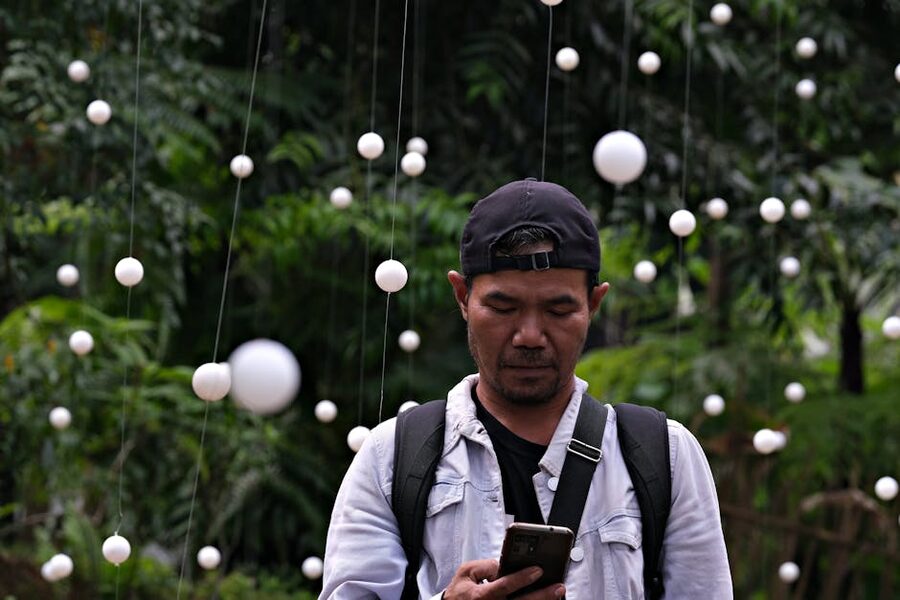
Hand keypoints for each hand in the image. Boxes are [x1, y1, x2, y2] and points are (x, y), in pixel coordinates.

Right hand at [443, 558, 564, 598]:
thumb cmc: (459, 592)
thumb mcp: (466, 572)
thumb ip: (485, 566)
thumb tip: (504, 566)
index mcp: (479, 596)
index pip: (504, 586)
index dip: (521, 578)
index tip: (538, 570)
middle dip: (541, 596)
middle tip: (558, 587)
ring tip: (557, 594)